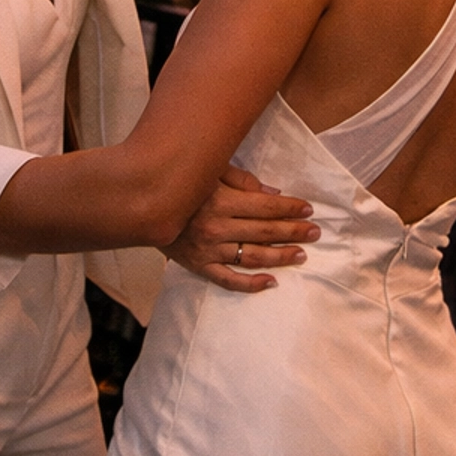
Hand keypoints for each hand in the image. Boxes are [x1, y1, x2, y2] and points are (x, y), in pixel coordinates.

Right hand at [165, 164, 319, 292]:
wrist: (139, 208)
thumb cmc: (180, 185)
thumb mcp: (208, 171)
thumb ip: (241, 180)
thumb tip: (273, 194)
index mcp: (220, 201)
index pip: (266, 207)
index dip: (290, 208)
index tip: (308, 209)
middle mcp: (217, 228)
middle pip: (265, 231)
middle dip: (293, 231)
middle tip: (315, 232)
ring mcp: (208, 251)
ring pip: (253, 257)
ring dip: (280, 256)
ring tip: (301, 254)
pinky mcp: (199, 266)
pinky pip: (229, 281)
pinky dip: (251, 284)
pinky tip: (271, 282)